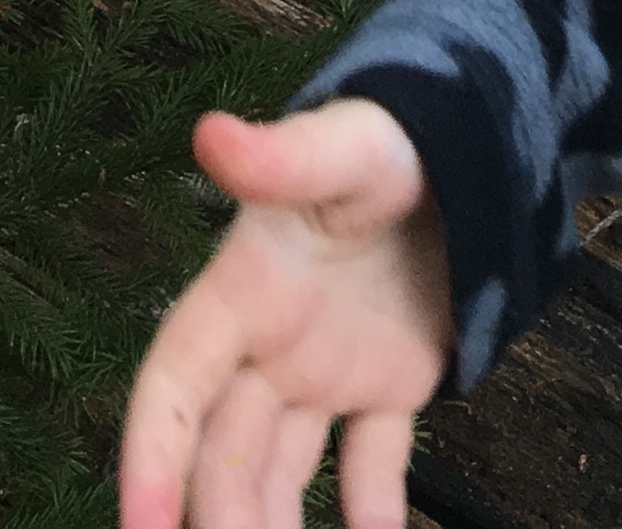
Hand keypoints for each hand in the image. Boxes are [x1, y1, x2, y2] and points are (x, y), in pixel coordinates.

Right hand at [119, 101, 453, 528]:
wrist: (471, 138)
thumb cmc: (392, 137)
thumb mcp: (342, 146)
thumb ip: (283, 155)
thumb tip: (212, 132)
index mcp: (242, 291)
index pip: (171, 386)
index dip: (150, 458)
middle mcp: (271, 344)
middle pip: (225, 452)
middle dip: (221, 518)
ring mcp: (328, 369)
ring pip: (283, 471)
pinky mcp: (389, 380)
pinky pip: (372, 463)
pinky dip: (372, 512)